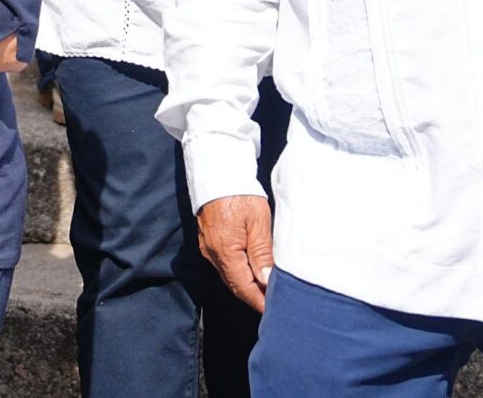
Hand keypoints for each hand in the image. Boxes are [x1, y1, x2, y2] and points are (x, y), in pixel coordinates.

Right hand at [197, 195, 274, 311]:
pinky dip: (239, 272)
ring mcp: (208, 247)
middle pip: (235, 284)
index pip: (243, 287)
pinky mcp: (208, 240)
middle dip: (254, 296)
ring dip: (247, 285)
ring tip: (268, 288)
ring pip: (229, 275)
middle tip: (275, 303)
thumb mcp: (258, 223)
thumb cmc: (240, 194)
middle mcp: (212, 253)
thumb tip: (266, 282)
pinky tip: (253, 270)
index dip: (259, 301)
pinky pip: (224, 264)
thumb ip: (262, 254)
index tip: (275, 310)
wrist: (217, 171)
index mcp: (225, 251)